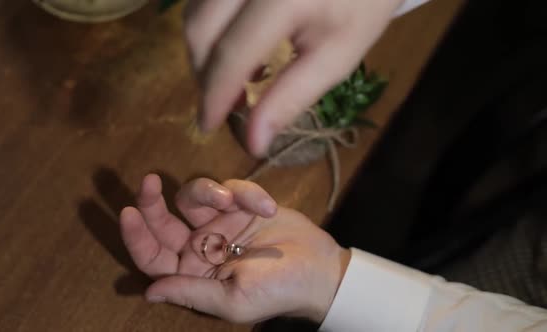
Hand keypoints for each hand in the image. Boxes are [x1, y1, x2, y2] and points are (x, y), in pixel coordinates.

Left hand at [120, 175, 350, 322]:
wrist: (319, 269)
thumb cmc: (277, 291)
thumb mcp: (233, 300)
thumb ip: (191, 291)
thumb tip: (148, 292)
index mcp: (192, 274)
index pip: (153, 256)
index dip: (137, 237)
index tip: (128, 212)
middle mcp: (200, 246)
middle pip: (163, 221)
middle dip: (152, 201)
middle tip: (150, 181)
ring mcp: (220, 222)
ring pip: (193, 196)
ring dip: (209, 192)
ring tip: (231, 200)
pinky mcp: (241, 203)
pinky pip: (231, 187)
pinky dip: (246, 192)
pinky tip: (266, 207)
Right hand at [184, 0, 402, 155]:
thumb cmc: (361, 7)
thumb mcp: (336, 57)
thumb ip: (291, 98)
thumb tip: (253, 143)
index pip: (232, 53)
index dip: (215, 95)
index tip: (208, 125)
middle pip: (200, 29)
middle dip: (204, 74)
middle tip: (226, 102)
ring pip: (195, 11)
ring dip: (204, 50)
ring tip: (234, 75)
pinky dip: (210, 26)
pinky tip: (234, 43)